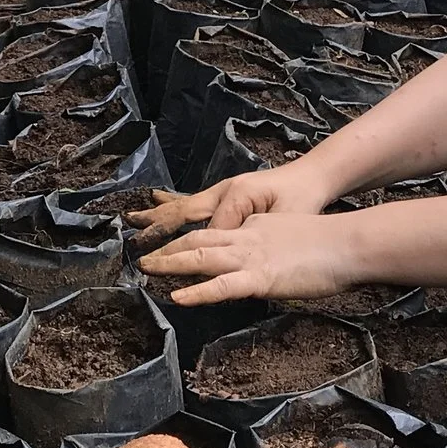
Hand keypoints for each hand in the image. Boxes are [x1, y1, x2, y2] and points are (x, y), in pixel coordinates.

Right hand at [129, 160, 336, 239]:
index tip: (170, 271)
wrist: (312, 176)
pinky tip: (157, 201)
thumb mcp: (286, 219)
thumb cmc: (302, 199)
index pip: (210, 232)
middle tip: (136, 243)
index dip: (192, 253)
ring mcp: (223, 190)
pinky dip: (172, 204)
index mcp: (237, 197)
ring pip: (184, 205)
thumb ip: (260, 233)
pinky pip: (192, 201)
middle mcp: (224, 191)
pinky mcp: (225, 193)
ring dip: (159, 214)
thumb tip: (233, 248)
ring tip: (134, 218)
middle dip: (160, 228)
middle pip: (185, 212)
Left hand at [136, 210, 361, 305]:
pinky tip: (177, 297)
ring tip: (145, 269)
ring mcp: (251, 257)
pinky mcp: (261, 277)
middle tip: (142, 255)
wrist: (349, 243)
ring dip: (170, 263)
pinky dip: (197, 291)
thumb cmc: (329, 243)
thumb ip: (270, 248)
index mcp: (253, 228)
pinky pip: (222, 286)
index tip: (165, 243)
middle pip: (197, 239)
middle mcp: (246, 237)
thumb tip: (261, 262)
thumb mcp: (290, 238)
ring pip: (201, 257)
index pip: (212, 230)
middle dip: (167, 247)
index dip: (185, 236)